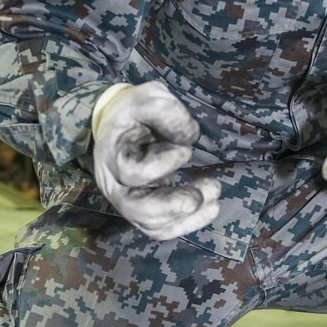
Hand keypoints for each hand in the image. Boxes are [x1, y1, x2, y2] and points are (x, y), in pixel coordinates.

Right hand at [91, 81, 220, 240]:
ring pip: (152, 225)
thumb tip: (188, 140)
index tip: (185, 151)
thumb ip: (167, 113)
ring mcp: (126, 202)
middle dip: (177, 205)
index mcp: (112, 155)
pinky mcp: (141, 211)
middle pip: (137, 210)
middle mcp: (114, 185)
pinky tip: (209, 210)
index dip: (162, 164)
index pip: (131, 172)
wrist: (119, 126)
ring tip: (214, 201)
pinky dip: (186, 224)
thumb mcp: (148, 97)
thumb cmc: (134, 112)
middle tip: (211, 189)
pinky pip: (161, 229)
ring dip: (188, 218)